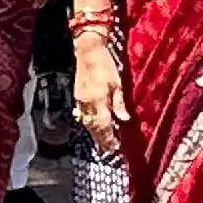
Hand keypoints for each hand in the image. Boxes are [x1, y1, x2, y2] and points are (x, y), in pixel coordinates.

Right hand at [73, 34, 128, 150]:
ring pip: (87, 123)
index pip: (104, 126)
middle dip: (101, 140)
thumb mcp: (117, 84)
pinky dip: (88, 124)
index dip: (109, 138)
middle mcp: (88, 104)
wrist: (88, 52)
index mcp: (99, 101)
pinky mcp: (77, 97)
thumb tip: (124, 120)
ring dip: (94, 134)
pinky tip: (93, 128)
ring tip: (101, 143)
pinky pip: (83, 116)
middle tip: (108, 150)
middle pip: (94, 128)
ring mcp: (80, 101)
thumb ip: (119, 104)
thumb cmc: (106, 66)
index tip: (115, 148)